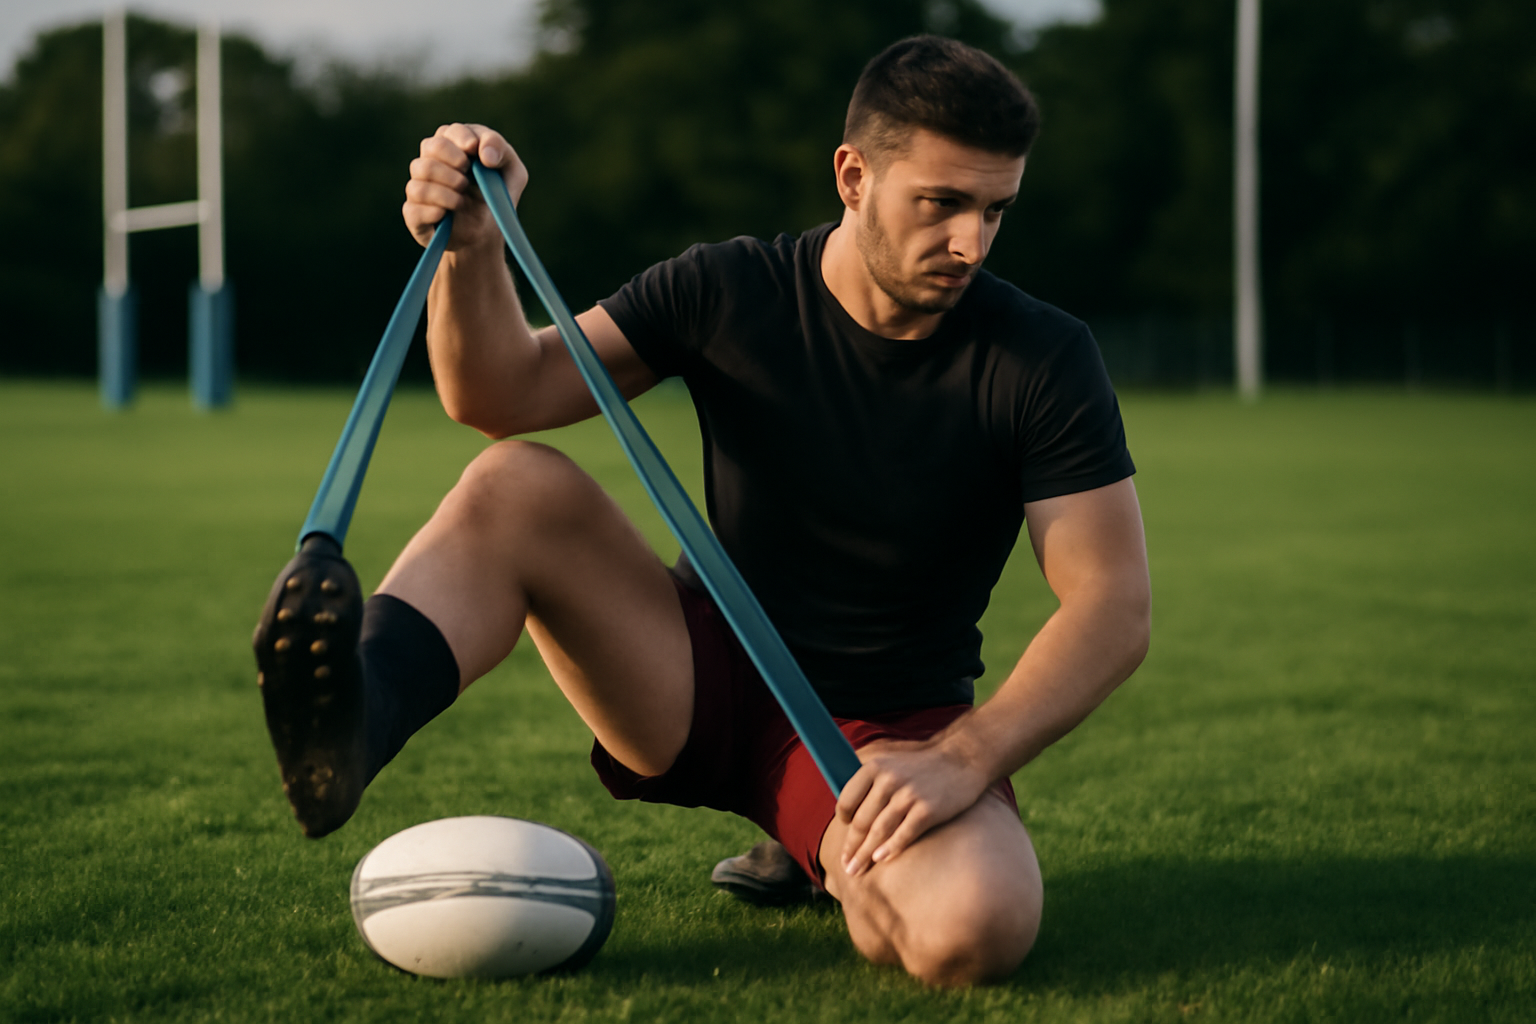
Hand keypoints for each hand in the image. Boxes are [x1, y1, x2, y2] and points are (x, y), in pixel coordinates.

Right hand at [402, 123, 529, 250]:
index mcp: (452, 147)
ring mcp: (419, 186)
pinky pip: (413, 207)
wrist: (486, 236)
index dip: (462, 139)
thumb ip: (502, 151)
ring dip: (446, 189)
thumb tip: (486, 156)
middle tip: (468, 181)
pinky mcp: (413, 213)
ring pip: (421, 173)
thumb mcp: (512, 173)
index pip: (449, 131)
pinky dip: (434, 210)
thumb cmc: (496, 199)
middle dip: (454, 162)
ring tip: (462, 202)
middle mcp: (431, 162)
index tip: (474, 151)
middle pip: (431, 146)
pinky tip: (446, 215)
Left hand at [836, 735, 990, 876]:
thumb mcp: (890, 760)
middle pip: (862, 820)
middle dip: (851, 847)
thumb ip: (868, 780)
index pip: (847, 799)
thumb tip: (846, 809)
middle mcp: (889, 779)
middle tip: (846, 865)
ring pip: (879, 831)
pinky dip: (890, 848)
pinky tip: (881, 860)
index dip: (844, 820)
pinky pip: (904, 834)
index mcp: (875, 766)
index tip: (845, 832)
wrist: (962, 759)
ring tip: (857, 870)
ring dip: (865, 854)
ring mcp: (909, 795)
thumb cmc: (922, 764)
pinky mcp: (928, 809)